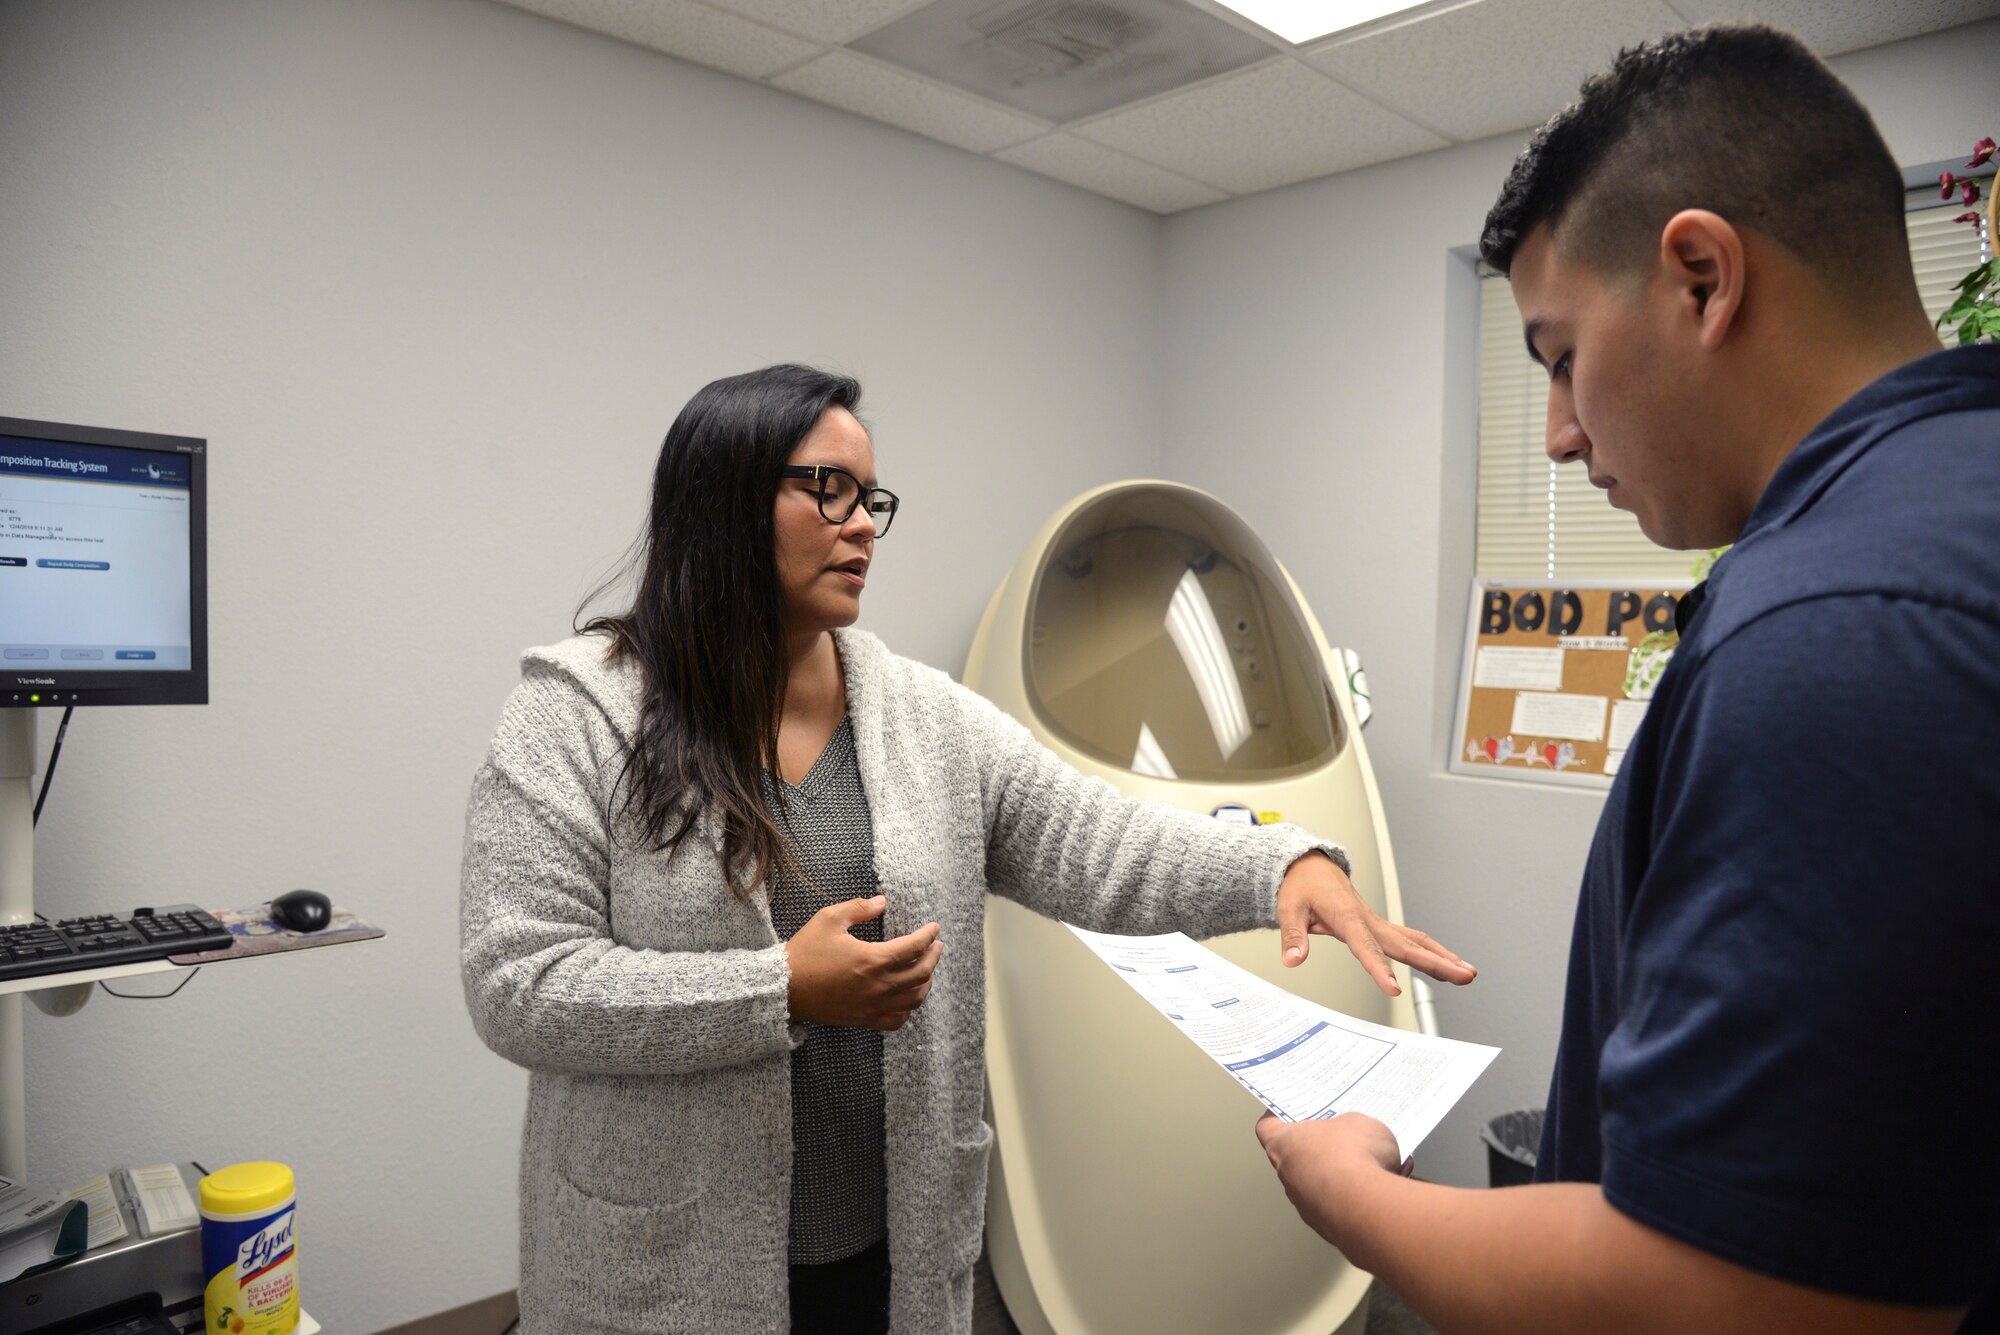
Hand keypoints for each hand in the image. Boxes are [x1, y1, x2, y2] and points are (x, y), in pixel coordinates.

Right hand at [785, 896, 942, 1030]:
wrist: (783, 988)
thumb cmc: (805, 952)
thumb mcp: (829, 919)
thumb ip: (859, 908)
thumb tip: (881, 902)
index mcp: (873, 959)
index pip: (914, 947)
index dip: (928, 936)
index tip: (934, 928)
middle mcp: (878, 986)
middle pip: (922, 974)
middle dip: (934, 957)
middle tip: (936, 946)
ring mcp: (873, 1006)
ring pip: (915, 999)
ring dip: (926, 983)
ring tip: (927, 970)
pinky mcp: (864, 1019)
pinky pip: (896, 1020)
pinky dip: (908, 1009)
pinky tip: (908, 998)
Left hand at [1256, 1112, 1407, 1246]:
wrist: (1367, 1206)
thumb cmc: (1352, 1156)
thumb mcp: (1359, 1122)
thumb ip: (1351, 1128)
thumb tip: (1358, 1137)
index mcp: (1285, 1143)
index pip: (1267, 1127)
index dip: (1276, 1117)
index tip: (1287, 1112)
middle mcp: (1288, 1175)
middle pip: (1295, 1157)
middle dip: (1318, 1149)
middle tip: (1342, 1139)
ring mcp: (1305, 1204)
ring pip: (1319, 1186)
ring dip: (1339, 1179)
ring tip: (1371, 1168)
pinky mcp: (1327, 1226)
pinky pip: (1339, 1207)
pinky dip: (1354, 1201)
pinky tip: (1377, 1192)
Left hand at [1276, 852, 1475, 994]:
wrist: (1310, 866)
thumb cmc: (1302, 886)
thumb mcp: (1289, 908)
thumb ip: (1293, 936)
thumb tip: (1293, 960)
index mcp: (1346, 916)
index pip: (1366, 947)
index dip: (1379, 968)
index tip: (1393, 988)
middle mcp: (1368, 919)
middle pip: (1406, 945)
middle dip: (1436, 962)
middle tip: (1462, 976)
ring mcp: (1377, 922)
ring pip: (1415, 941)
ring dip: (1442, 957)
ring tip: (1467, 974)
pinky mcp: (1379, 926)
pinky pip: (1410, 939)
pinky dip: (1432, 951)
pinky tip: (1448, 963)